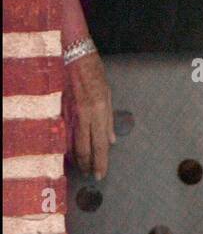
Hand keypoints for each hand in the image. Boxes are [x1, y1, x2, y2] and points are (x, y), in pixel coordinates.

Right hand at [67, 50, 113, 178]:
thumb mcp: (108, 93)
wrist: (74, 58)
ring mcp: (70, 114)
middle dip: (89, 164)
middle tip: (92, 175)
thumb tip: (112, 139)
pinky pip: (64, 134)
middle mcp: (84, 114)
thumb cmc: (94, 72)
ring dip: (78, 157)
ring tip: (83, 167)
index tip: (101, 173)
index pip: (101, 142)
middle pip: (85, 147)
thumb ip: (109, 118)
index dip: (101, 160)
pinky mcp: (60, 112)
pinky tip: (71, 153)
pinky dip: (69, 145)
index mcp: (99, 109)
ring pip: (73, 143)